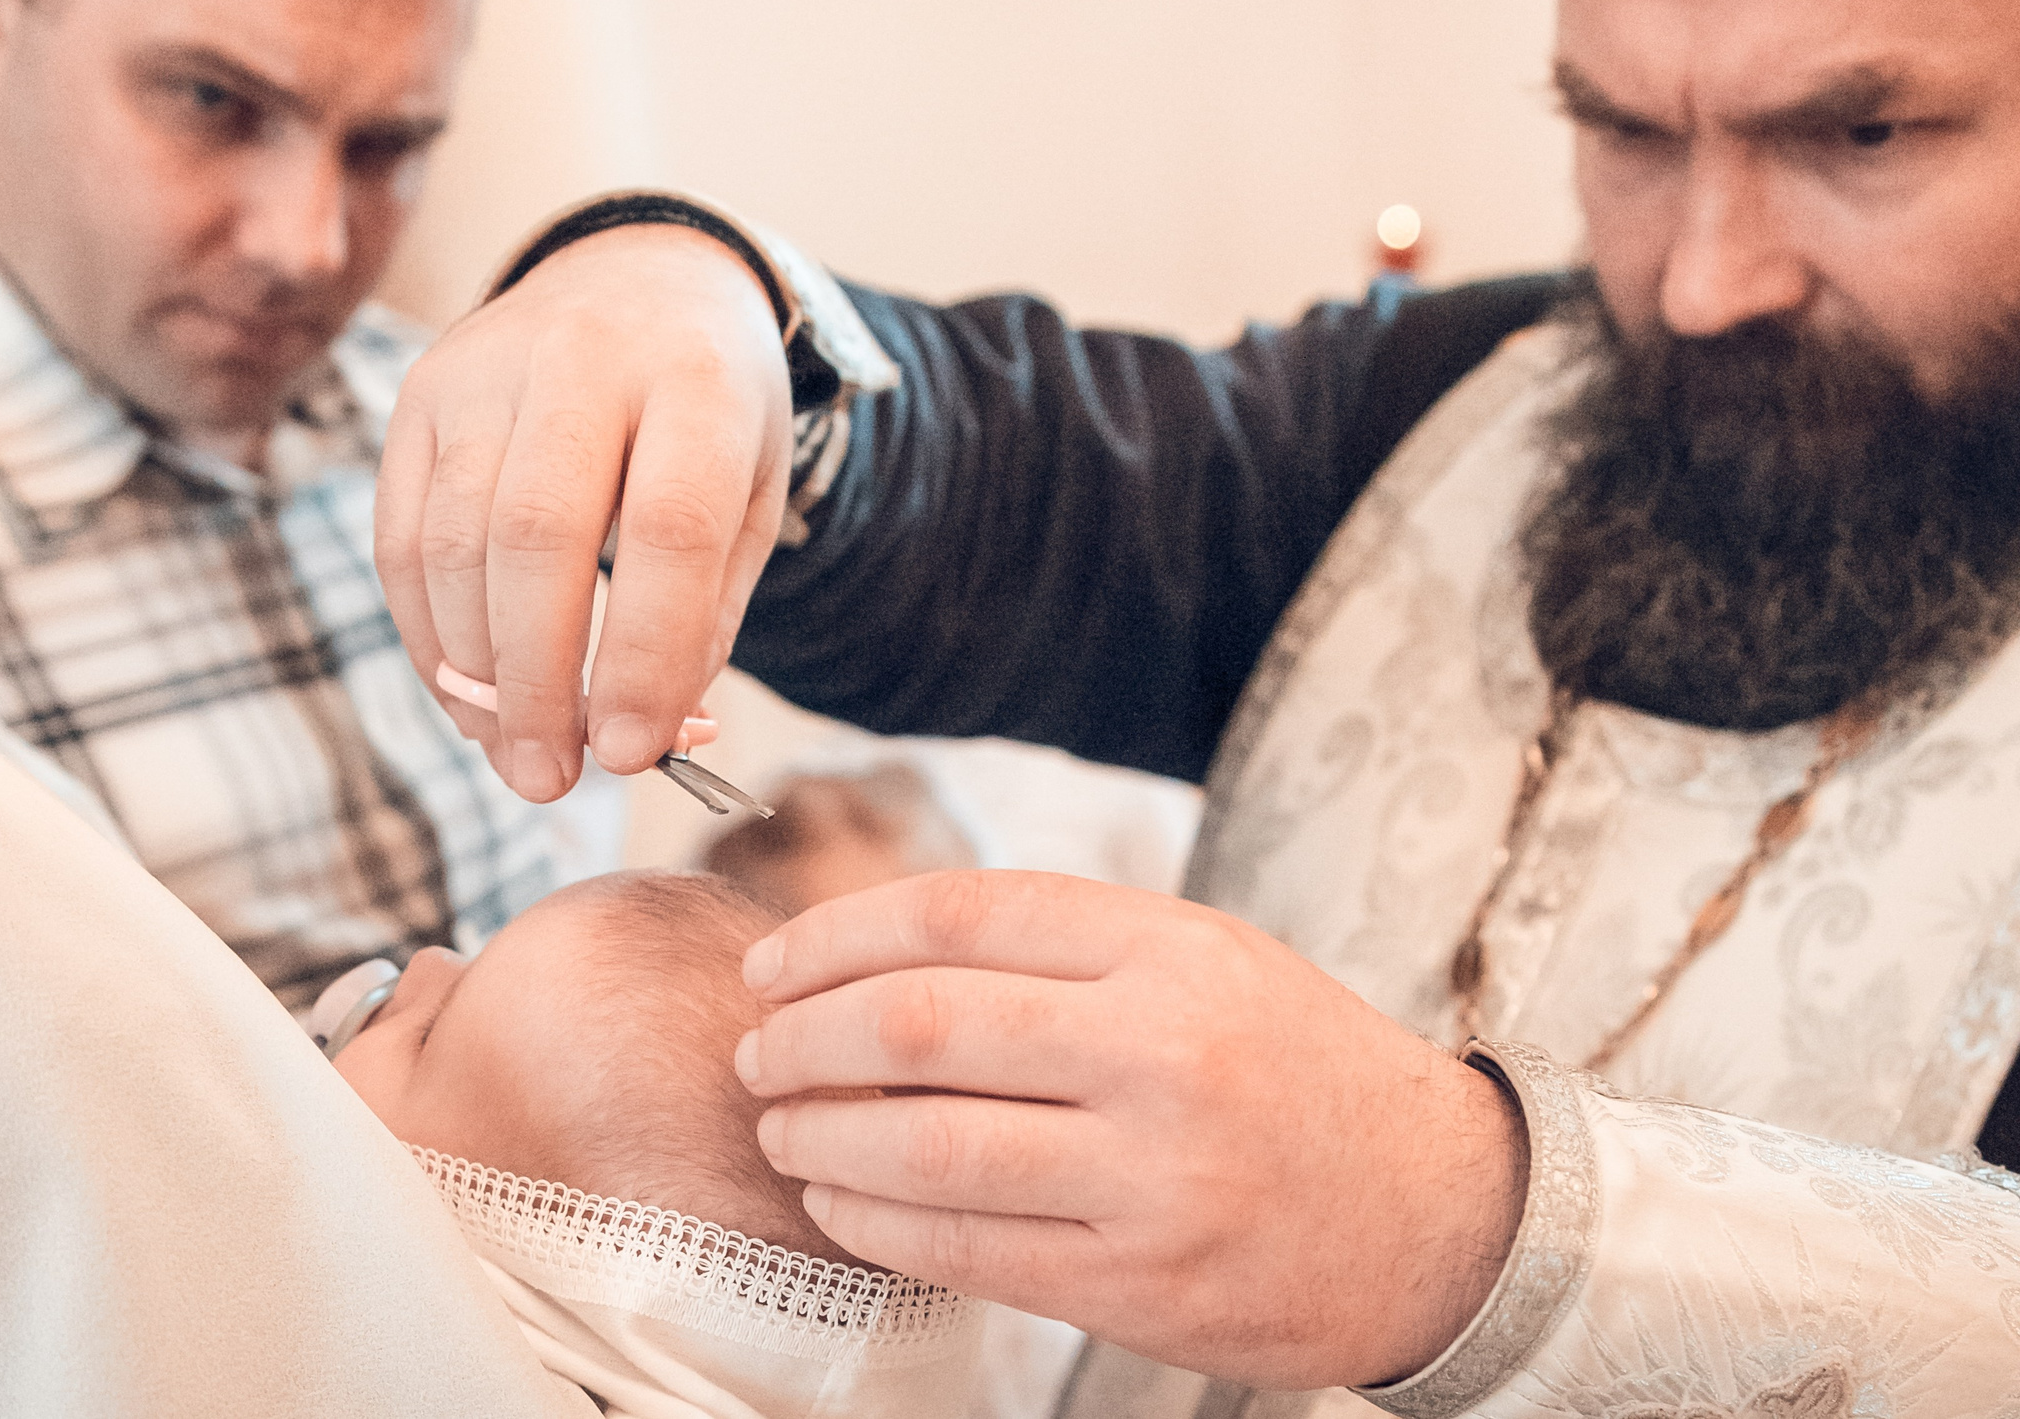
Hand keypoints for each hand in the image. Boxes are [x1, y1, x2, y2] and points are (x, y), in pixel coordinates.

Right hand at [376, 223, 791, 801]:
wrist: (644, 282)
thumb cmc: (709, 417)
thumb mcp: (750, 501)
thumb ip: (702, 618)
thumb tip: (637, 737)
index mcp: (698, 379)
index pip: (667, 528)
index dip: (643, 654)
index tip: (631, 752)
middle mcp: (585, 357)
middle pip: (537, 534)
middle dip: (538, 681)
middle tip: (551, 777)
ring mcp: (487, 367)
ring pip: (454, 542)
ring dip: (474, 673)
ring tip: (514, 749)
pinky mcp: (421, 395)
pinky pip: (402, 536)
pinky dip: (426, 633)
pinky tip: (467, 692)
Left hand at [733, 870, 1527, 1390]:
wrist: (1442, 1214)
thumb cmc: (1295, 1068)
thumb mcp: (1204, 957)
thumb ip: (1060, 944)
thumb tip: (872, 948)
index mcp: (1170, 949)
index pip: (954, 916)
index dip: (833, 934)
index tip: (773, 960)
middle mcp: (1161, 1053)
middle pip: (917, 1025)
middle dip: (803, 1038)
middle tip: (759, 1049)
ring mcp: (1152, 1177)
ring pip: (925, 1146)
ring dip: (820, 1135)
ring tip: (781, 1125)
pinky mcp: (1140, 1284)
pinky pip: (965, 1247)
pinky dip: (874, 1220)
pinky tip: (838, 1199)